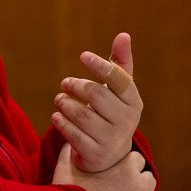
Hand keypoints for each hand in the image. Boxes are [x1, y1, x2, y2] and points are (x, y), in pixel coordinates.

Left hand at [51, 31, 142, 173]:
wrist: (109, 155)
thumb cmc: (112, 112)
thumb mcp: (118, 91)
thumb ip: (119, 64)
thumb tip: (124, 35)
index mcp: (134, 102)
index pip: (118, 79)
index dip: (100, 66)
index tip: (83, 55)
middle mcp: (126, 121)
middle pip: (95, 95)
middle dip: (75, 86)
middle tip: (65, 83)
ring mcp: (111, 140)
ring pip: (80, 115)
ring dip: (64, 103)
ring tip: (60, 99)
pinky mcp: (95, 154)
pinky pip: (71, 133)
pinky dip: (60, 122)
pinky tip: (57, 116)